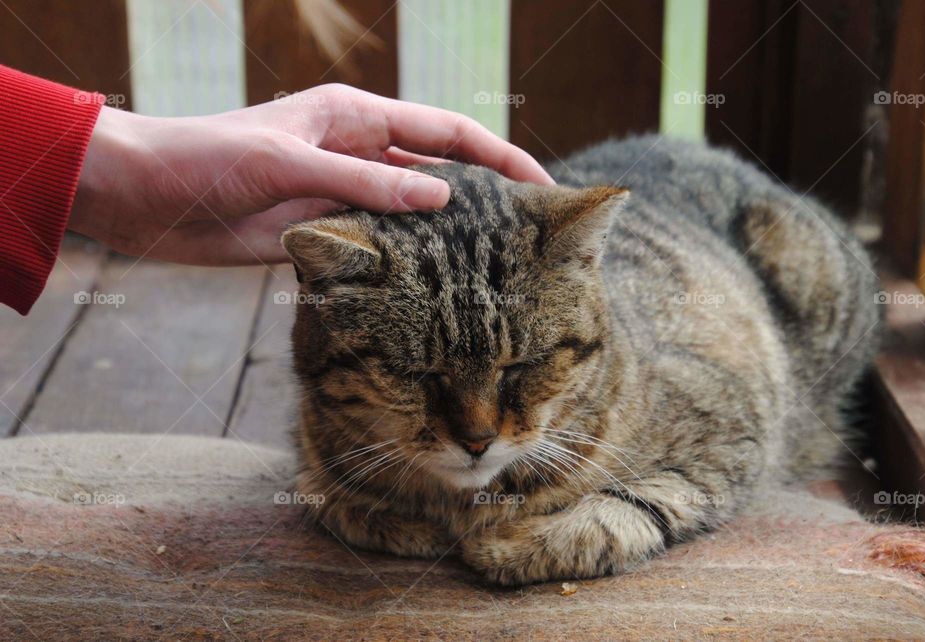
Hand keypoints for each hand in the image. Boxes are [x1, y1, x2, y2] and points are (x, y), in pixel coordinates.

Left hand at [69, 83, 552, 264]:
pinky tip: (432, 289)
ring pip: (412, 214)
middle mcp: (357, 153)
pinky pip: (378, 247)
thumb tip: (444, 197)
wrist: (142, 196)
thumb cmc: (207, 158)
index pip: (446, 131)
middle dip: (485, 197)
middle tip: (531, 235)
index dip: (499, 156)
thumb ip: (364, 182)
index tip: (542, 185)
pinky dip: (406, 264)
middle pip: (439, 172)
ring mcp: (342, 195)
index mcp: (355, 117)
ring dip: (448, 237)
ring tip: (494, 270)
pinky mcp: (322, 233)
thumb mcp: (288, 164)